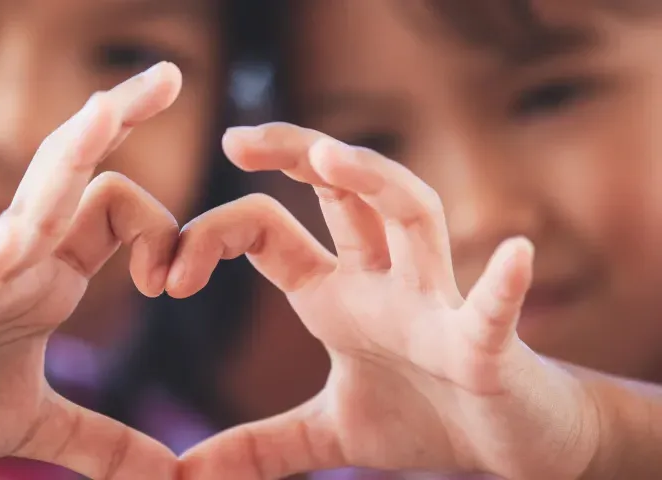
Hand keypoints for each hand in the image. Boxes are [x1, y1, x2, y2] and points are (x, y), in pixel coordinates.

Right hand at [0, 62, 182, 478]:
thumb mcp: (36, 425)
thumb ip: (102, 439)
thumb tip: (167, 474)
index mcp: (47, 274)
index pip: (113, 210)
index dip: (162, 232)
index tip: (176, 286)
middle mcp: (17, 260)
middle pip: (74, 172)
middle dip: (119, 119)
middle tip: (170, 74)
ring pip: (28, 202)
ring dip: (68, 155)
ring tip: (107, 107)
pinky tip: (19, 239)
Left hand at [172, 123, 602, 478]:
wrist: (510, 444)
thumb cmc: (427, 416)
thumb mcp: (328, 431)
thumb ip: (261, 445)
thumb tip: (188, 475)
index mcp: (337, 293)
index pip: (268, 233)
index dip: (214, 238)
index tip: (167, 277)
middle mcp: (383, 282)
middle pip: (340, 192)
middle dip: (294, 154)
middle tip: (235, 136)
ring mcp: (437, 306)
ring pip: (412, 218)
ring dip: (376, 183)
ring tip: (330, 155)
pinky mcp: (487, 348)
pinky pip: (495, 312)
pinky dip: (504, 286)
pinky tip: (513, 255)